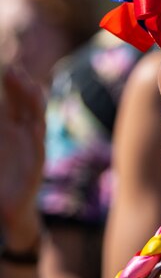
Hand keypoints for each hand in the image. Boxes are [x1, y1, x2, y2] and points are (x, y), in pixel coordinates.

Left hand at [0, 66, 45, 242]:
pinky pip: (39, 151)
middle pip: (27, 107)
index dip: (14, 86)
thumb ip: (0, 134)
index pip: (15, 102)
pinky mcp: (36, 169)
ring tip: (33, 89)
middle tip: (17, 72)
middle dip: (22, 89)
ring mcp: (32, 150)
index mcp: (12, 129)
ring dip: (35, 107)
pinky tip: (36, 127)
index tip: (12, 68)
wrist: (8, 209)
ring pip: (37, 123)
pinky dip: (38, 138)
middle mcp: (24, 136)